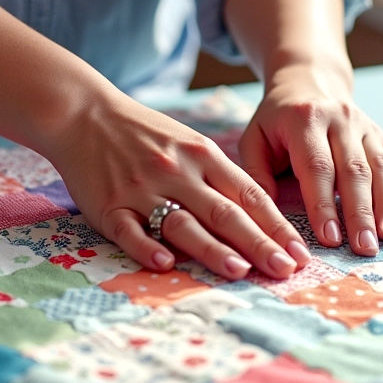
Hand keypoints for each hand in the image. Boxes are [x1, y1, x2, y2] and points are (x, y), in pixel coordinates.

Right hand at [44, 94, 310, 279]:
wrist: (83, 113)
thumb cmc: (143, 133)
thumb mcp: (188, 142)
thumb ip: (219, 176)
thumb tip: (259, 217)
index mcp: (202, 155)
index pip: (249, 194)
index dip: (277, 225)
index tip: (300, 252)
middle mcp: (177, 172)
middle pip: (224, 212)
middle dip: (258, 243)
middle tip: (285, 269)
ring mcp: (142, 190)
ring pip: (182, 223)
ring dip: (212, 248)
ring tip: (239, 270)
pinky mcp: (108, 205)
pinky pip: (130, 230)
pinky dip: (147, 247)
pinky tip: (166, 264)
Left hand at [238, 61, 382, 255]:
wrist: (308, 80)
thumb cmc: (276, 121)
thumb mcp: (254, 139)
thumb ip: (257, 176)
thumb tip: (266, 218)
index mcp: (304, 120)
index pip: (317, 166)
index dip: (324, 204)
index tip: (329, 238)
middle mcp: (340, 120)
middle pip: (354, 171)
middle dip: (361, 213)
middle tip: (365, 248)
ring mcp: (365, 126)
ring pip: (382, 167)